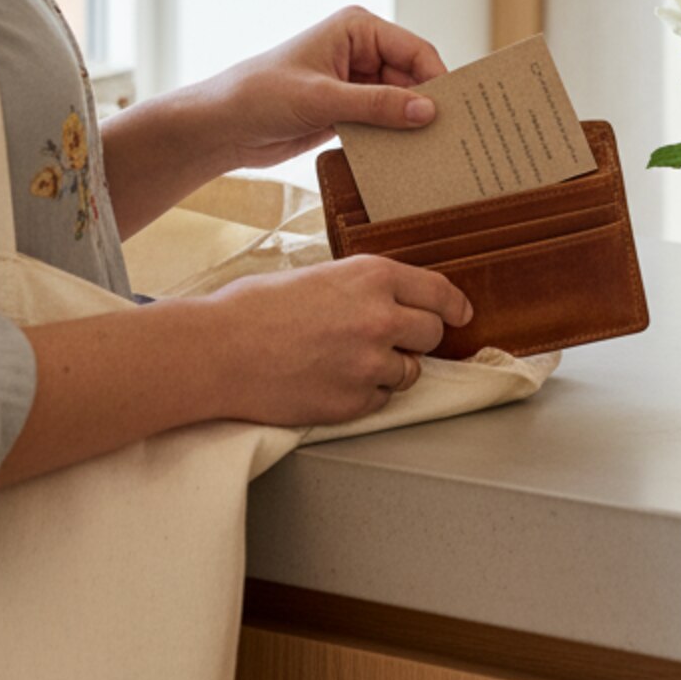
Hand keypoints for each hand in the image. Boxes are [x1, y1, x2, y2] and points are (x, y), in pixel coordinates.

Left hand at [197, 6, 447, 169]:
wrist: (222, 127)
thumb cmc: (262, 95)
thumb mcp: (323, 99)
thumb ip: (377, 105)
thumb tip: (428, 112)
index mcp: (357, 29)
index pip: (413, 50)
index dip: (436, 78)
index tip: (455, 111)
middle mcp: (361, 50)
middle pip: (411, 77)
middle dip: (426, 105)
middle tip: (452, 137)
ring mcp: (354, 82)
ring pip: (399, 103)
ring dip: (409, 125)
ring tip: (435, 153)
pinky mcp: (347, 110)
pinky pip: (382, 122)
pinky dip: (393, 138)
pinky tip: (407, 159)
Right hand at [200, 256, 474, 425]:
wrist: (219, 351)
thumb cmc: (256, 308)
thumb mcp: (320, 277)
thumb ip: (362, 289)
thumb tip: (389, 304)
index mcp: (373, 277)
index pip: (438, 292)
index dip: (454, 305)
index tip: (461, 314)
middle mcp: (381, 318)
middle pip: (431, 335)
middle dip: (417, 339)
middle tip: (393, 341)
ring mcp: (369, 364)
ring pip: (408, 374)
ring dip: (389, 370)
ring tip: (346, 362)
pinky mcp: (352, 403)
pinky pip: (379, 402)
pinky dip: (364, 395)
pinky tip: (331, 382)